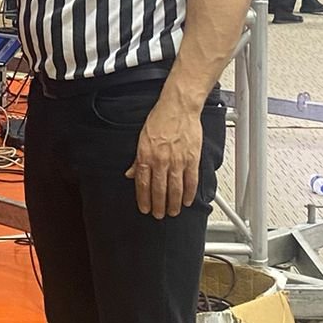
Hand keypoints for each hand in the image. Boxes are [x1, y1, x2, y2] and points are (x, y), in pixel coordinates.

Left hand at [126, 88, 201, 219]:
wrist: (178, 107)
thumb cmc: (160, 119)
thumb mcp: (142, 138)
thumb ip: (137, 160)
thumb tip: (130, 174)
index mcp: (146, 155)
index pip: (143, 184)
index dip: (143, 199)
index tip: (145, 209)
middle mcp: (161, 160)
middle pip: (159, 190)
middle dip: (158, 206)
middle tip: (159, 215)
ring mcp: (177, 161)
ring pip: (175, 189)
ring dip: (174, 204)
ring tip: (173, 212)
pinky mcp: (192, 158)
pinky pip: (191, 180)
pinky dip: (189, 193)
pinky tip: (187, 201)